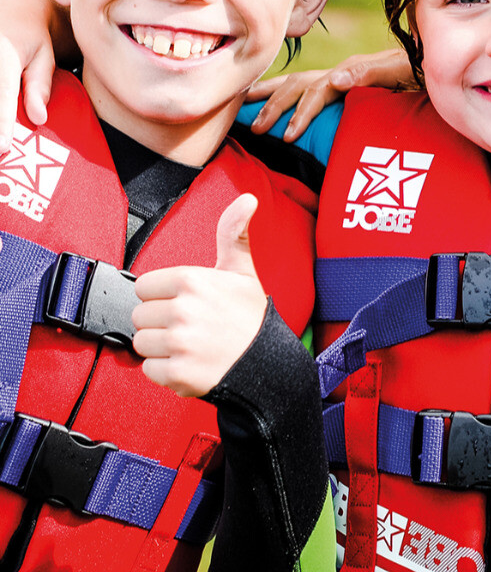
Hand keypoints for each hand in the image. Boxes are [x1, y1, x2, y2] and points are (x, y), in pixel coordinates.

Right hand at [0, 0, 74, 151]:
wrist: (13, 12)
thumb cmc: (34, 41)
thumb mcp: (44, 59)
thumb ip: (40, 87)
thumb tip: (39, 119)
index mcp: (4, 52)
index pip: (3, 93)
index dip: (2, 123)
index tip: (3, 148)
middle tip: (4, 155)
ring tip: (4, 155)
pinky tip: (2, 134)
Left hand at [132, 194, 267, 396]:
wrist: (269, 364)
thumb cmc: (251, 318)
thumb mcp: (243, 271)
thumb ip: (233, 233)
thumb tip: (247, 199)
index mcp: (192, 280)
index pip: (144, 287)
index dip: (163, 297)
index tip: (187, 304)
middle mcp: (183, 310)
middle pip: (139, 315)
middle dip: (160, 323)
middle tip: (191, 327)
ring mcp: (179, 343)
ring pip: (141, 343)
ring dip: (161, 348)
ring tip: (190, 346)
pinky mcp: (178, 373)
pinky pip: (149, 369)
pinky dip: (166, 372)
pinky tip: (190, 363)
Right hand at [246, 47, 413, 139]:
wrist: (435, 63)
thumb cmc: (422, 70)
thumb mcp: (403, 71)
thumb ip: (372, 73)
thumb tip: (336, 78)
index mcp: (351, 71)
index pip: (315, 91)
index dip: (299, 113)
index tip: (287, 137)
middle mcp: (342, 71)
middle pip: (297, 85)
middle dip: (274, 106)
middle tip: (254, 130)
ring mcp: (341, 76)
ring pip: (296, 82)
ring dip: (271, 96)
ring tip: (246, 110)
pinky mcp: (344, 84)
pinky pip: (306, 87)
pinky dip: (284, 93)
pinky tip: (273, 104)